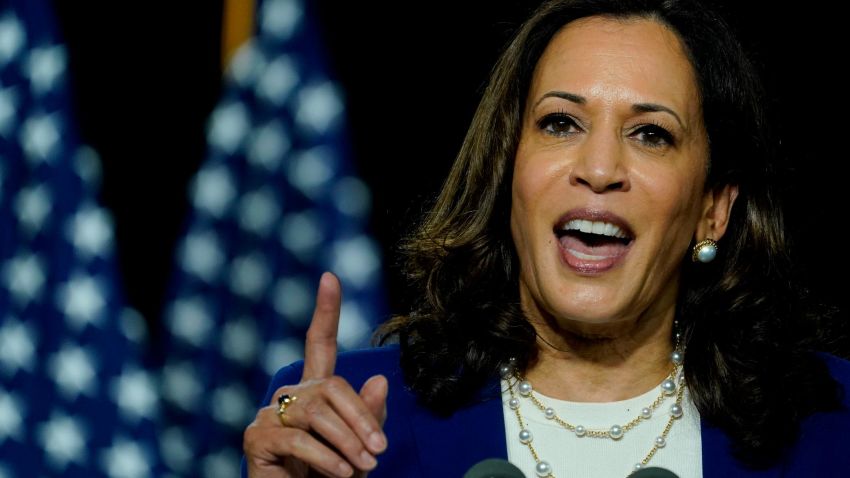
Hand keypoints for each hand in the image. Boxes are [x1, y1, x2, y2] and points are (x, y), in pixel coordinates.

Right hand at [244, 272, 388, 477]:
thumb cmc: (331, 477)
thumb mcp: (359, 447)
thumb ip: (369, 417)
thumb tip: (379, 380)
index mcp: (315, 390)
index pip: (320, 343)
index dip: (326, 310)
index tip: (330, 277)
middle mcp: (290, 394)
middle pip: (331, 387)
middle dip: (360, 419)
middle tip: (380, 451)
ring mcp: (270, 414)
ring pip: (316, 413)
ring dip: (347, 442)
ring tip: (364, 467)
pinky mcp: (256, 437)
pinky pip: (298, 440)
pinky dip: (325, 458)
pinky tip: (341, 473)